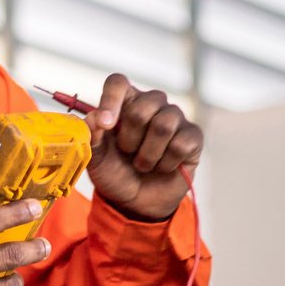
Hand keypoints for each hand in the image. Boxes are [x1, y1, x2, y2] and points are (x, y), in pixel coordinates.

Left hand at [85, 74, 203, 221]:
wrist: (137, 202)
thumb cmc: (115, 173)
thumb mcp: (96, 159)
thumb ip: (92, 137)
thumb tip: (92, 118)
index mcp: (123, 102)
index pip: (118, 83)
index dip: (111, 100)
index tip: (105, 124)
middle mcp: (151, 104)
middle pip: (143, 106)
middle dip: (130, 138)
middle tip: (127, 153)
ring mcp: (174, 118)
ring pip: (164, 125)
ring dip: (148, 154)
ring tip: (142, 164)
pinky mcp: (192, 136)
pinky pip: (181, 143)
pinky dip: (167, 163)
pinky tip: (163, 167)